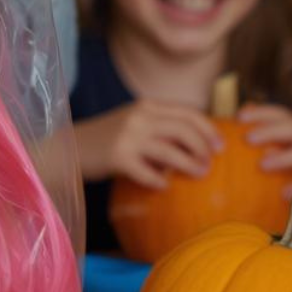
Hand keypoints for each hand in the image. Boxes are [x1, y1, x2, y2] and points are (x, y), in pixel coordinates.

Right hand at [75, 101, 224, 187]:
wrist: (69, 147)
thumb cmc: (107, 138)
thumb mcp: (134, 123)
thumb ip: (160, 127)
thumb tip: (195, 144)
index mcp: (146, 106)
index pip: (187, 112)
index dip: (208, 128)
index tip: (221, 145)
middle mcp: (139, 117)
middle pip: (184, 130)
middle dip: (203, 147)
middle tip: (211, 163)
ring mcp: (128, 137)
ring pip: (171, 151)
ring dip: (189, 164)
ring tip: (200, 174)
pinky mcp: (118, 158)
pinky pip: (149, 173)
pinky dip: (160, 180)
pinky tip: (164, 186)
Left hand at [238, 104, 291, 187]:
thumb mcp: (281, 147)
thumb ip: (261, 136)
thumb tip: (229, 122)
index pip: (281, 114)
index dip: (261, 113)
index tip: (239, 117)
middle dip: (270, 131)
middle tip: (247, 139)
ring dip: (283, 158)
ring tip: (262, 165)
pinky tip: (283, 194)